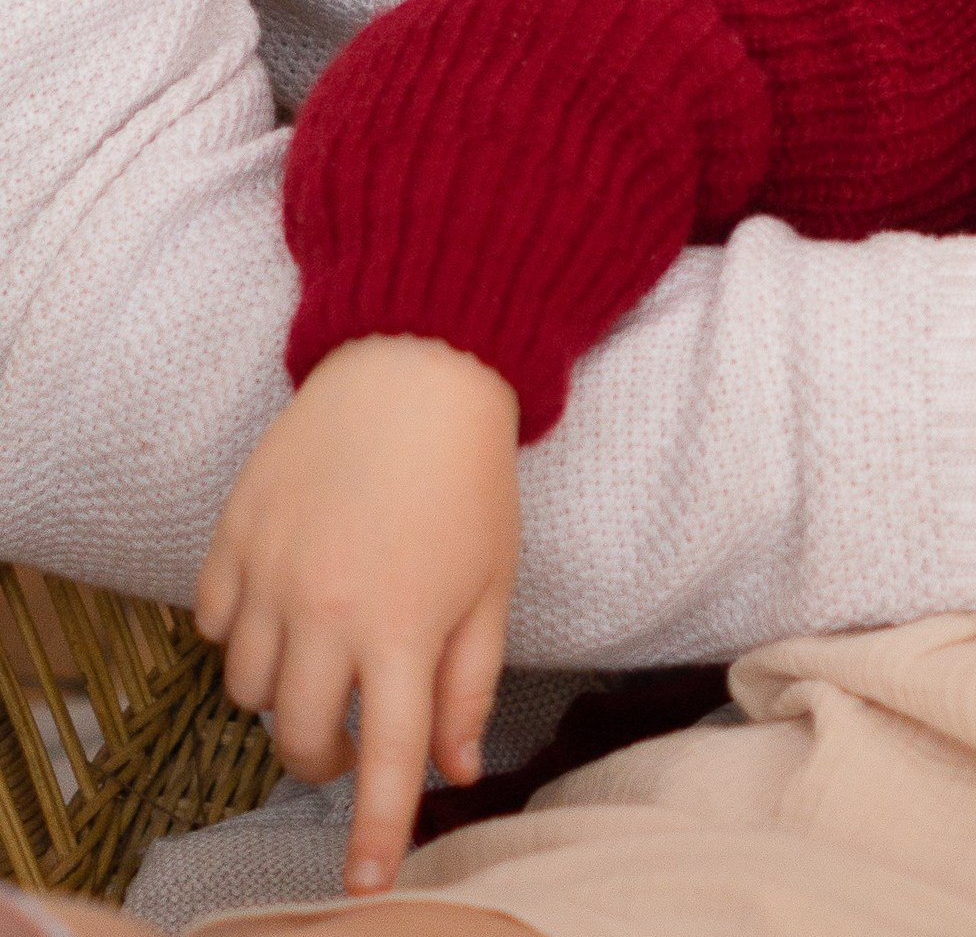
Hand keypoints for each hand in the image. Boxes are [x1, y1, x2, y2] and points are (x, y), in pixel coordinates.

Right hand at [194, 335, 521, 895]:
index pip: (385, 762)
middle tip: (354, 727)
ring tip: (320, 647)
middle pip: (299, 738)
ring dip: (281, 690)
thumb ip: (470, 684)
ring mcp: (270, 570)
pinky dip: (237, 629)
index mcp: (403, 628)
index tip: (363, 886)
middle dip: (325, 754)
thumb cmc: (469, 476)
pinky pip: (210, 621)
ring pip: (245, 688)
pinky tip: (279, 597)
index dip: (374, 836)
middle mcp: (326, 610)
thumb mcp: (492, 583)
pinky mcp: (232, 531)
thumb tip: (454, 769)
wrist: (419, 362)